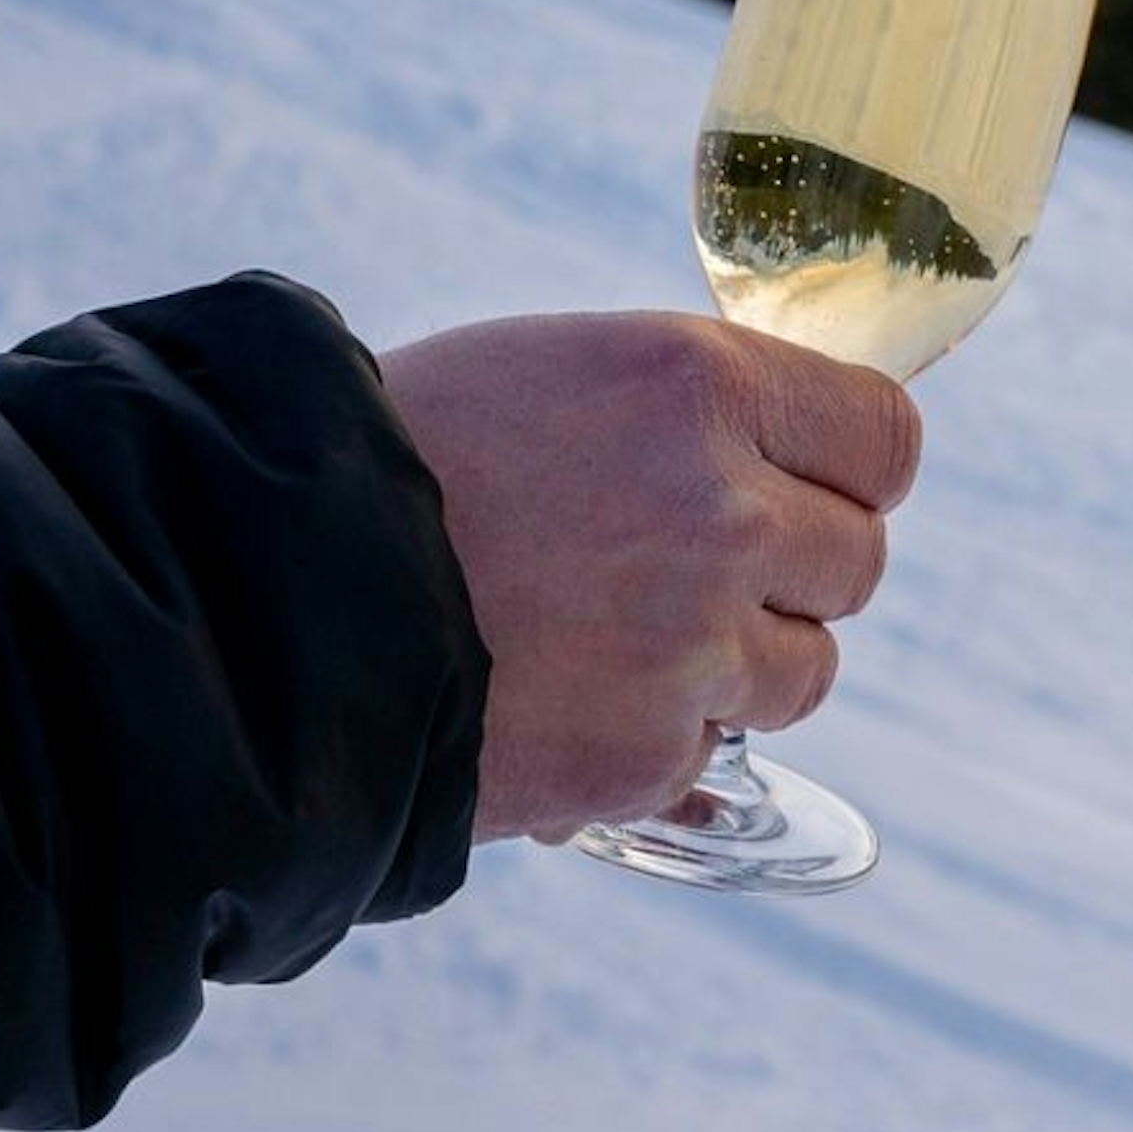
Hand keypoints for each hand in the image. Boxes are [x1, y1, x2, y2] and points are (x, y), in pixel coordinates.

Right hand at [381, 313, 921, 844]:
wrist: (245, 599)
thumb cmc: (392, 460)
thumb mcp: (556, 372)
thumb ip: (690, 413)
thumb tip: (792, 453)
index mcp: (700, 387)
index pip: (887, 441)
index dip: (847, 470)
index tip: (805, 485)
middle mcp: (723, 514)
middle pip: (857, 560)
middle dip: (790, 570)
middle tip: (684, 569)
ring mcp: (691, 647)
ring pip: (804, 671)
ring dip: (735, 664)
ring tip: (612, 637)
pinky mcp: (641, 759)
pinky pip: (704, 752)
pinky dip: (649, 740)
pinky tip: (558, 700)